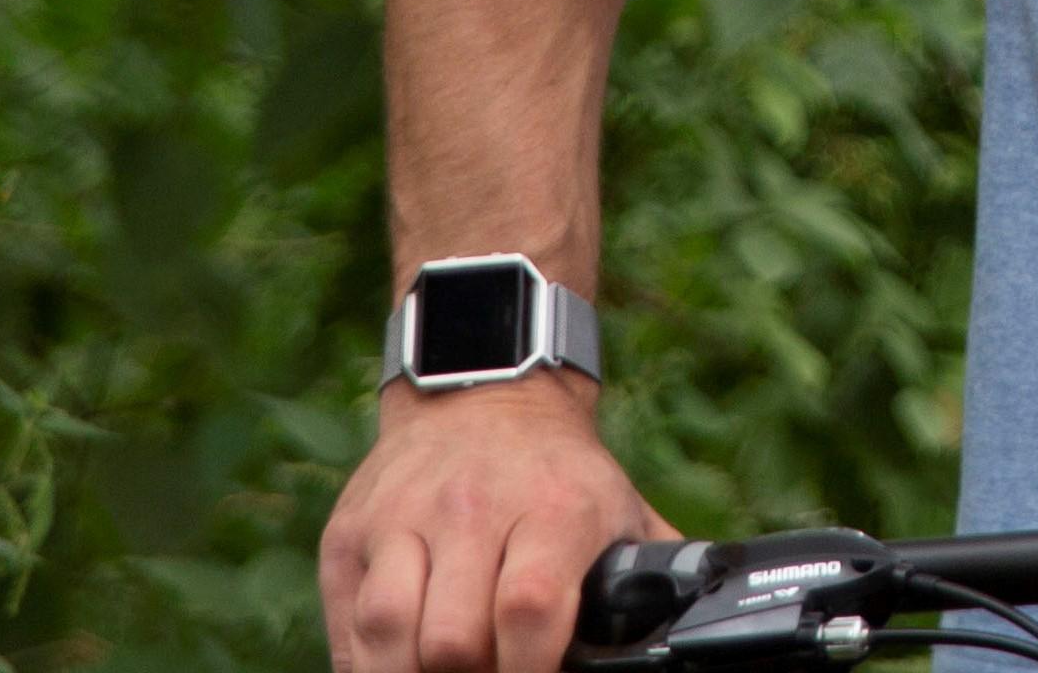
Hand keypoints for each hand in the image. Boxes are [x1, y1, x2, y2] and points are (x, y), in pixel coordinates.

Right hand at [322, 376, 668, 672]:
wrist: (484, 392)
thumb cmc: (561, 475)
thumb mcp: (620, 510)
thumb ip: (654, 577)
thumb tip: (692, 628)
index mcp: (552, 506)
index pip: (528, 608)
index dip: (530, 672)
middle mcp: (471, 508)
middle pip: (452, 639)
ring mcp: (401, 518)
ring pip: (386, 632)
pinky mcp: (350, 533)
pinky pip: (345, 626)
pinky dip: (368, 666)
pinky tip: (401, 668)